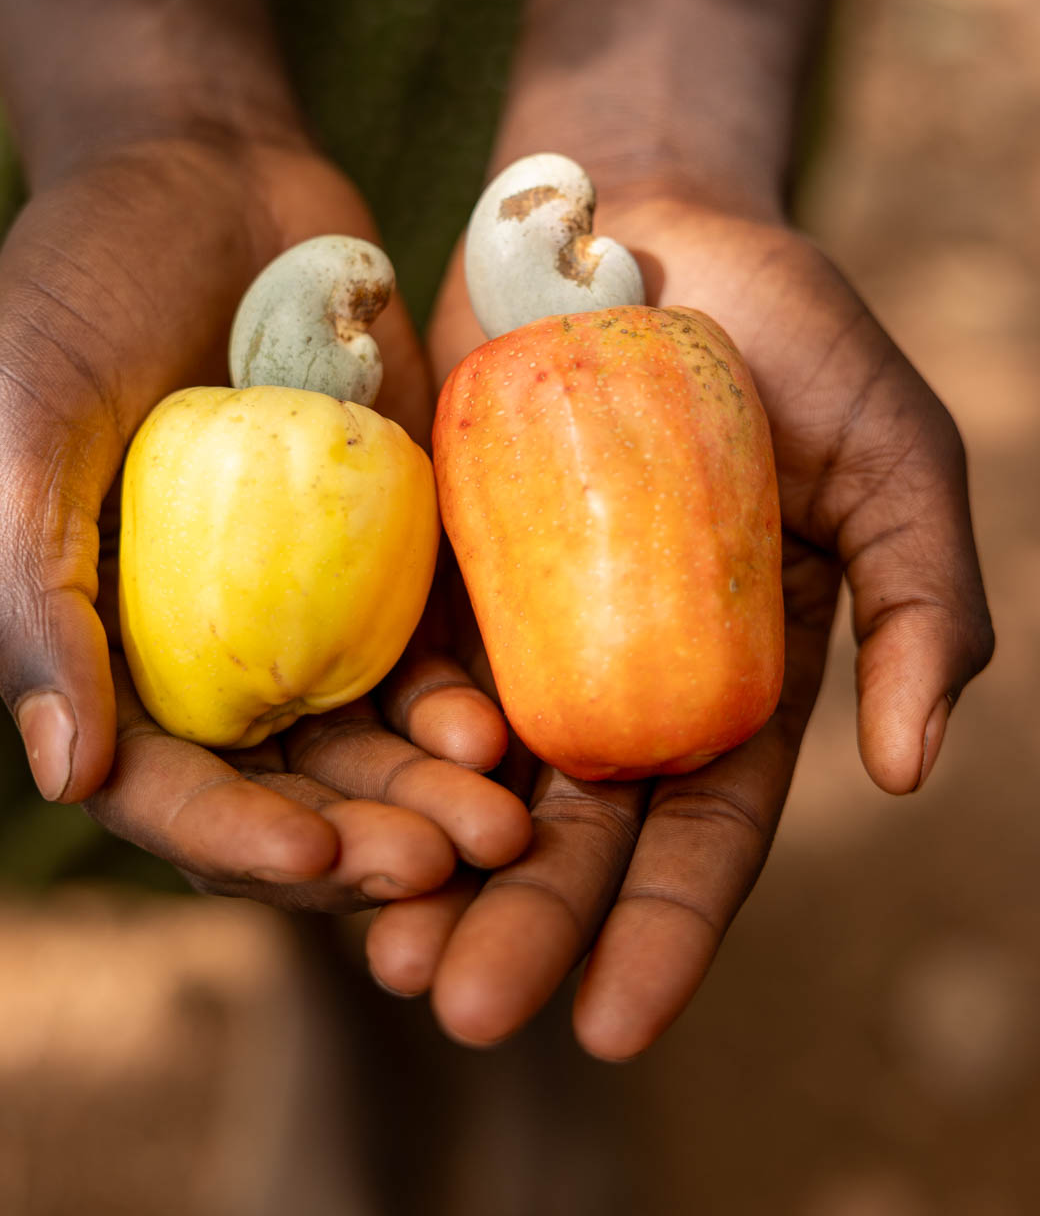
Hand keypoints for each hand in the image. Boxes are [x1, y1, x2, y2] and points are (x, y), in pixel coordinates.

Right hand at [0, 132, 530, 911]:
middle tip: (447, 862)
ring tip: (502, 823)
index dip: (232, 837)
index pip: (161, 787)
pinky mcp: (397, 546)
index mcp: (101, 643)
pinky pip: (436, 647)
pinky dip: (469, 700)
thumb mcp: (16, 422)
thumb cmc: (83, 282)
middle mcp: (209, 644)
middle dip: (360, 841)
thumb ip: (25, 593)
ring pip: (373, 743)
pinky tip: (513, 725)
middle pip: (286, 788)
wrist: (208, 166)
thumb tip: (67, 779)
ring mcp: (311, 600)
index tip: (315, 847)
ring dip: (431, 797)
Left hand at [367, 194, 993, 1045]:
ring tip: (378, 949)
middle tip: (462, 1008)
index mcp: (744, 672)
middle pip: (576, 826)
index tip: (613, 1026)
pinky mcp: (441, 561)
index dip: (665, 931)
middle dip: (526, 926)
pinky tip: (324, 802)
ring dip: (428, 865)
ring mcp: (528, 620)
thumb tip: (908, 765)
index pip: (707, 830)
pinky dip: (372, 742)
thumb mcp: (891, 452)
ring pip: (476, 773)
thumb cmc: (789, 326)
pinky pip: (402, 668)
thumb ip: (917, 599)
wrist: (639, 216)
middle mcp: (628, 670)